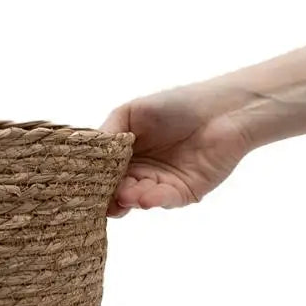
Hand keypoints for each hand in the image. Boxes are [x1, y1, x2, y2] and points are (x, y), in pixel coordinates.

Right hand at [101, 84, 252, 216]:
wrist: (224, 109)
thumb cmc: (178, 104)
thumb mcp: (132, 111)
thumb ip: (108, 132)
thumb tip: (86, 156)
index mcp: (126, 153)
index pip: (103, 171)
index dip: (93, 178)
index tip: (81, 184)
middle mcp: (141, 171)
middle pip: (116, 189)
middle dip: (108, 194)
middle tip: (99, 196)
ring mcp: (160, 184)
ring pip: (137, 198)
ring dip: (130, 198)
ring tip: (125, 195)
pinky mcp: (182, 193)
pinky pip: (163, 200)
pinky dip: (153, 200)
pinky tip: (145, 197)